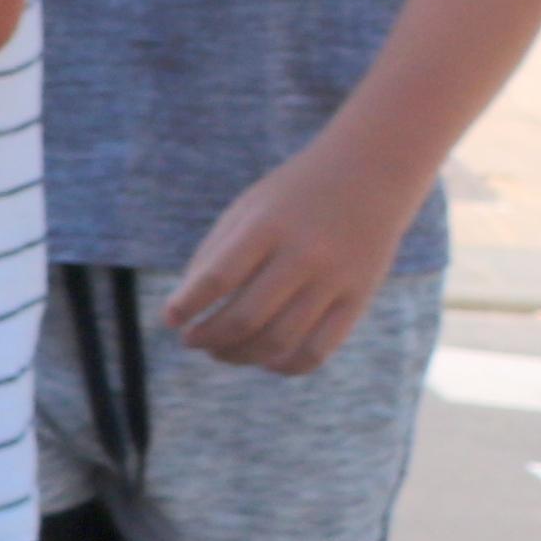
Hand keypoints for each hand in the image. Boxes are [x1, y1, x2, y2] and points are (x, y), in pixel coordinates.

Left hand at [162, 139, 422, 370]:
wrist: (370, 175)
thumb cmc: (292, 196)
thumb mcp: (247, 209)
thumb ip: (214, 255)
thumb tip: (182, 312)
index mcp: (267, 227)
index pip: (217, 277)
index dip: (187, 305)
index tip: (170, 319)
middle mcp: (303, 255)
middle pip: (246, 317)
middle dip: (208, 338)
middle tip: (191, 341)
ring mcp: (335, 280)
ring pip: (279, 341)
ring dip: (240, 356)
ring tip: (219, 352)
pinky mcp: (359, 300)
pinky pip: (318, 350)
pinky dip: (285, 365)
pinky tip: (264, 360)